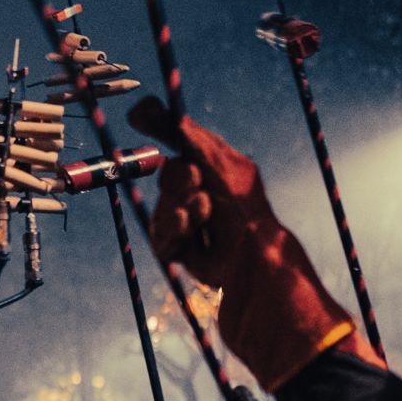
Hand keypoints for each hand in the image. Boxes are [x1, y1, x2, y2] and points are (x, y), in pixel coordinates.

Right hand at [128, 97, 370, 389]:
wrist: (262, 293)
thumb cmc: (253, 227)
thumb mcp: (225, 172)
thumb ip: (188, 139)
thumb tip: (148, 107)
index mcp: (231, 170)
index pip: (188, 141)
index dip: (164, 129)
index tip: (139, 116)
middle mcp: (217, 195)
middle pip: (171, 177)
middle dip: (177, 185)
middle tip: (199, 195)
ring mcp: (203, 228)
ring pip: (163, 210)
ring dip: (175, 217)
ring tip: (197, 229)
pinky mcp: (191, 257)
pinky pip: (162, 240)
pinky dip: (170, 242)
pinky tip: (185, 252)